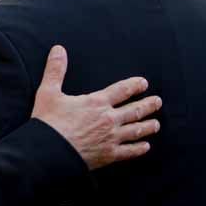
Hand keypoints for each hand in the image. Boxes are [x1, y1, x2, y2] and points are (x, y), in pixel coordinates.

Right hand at [31, 45, 161, 169]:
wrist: (48, 151)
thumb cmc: (48, 122)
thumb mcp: (48, 92)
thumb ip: (55, 70)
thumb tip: (58, 49)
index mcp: (97, 102)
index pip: (122, 90)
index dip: (135, 86)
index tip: (144, 83)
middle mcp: (109, 119)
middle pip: (134, 110)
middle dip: (148, 105)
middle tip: (157, 102)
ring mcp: (111, 138)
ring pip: (136, 131)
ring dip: (148, 126)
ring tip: (156, 124)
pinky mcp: (108, 155)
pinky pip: (129, 152)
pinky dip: (139, 149)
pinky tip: (145, 147)